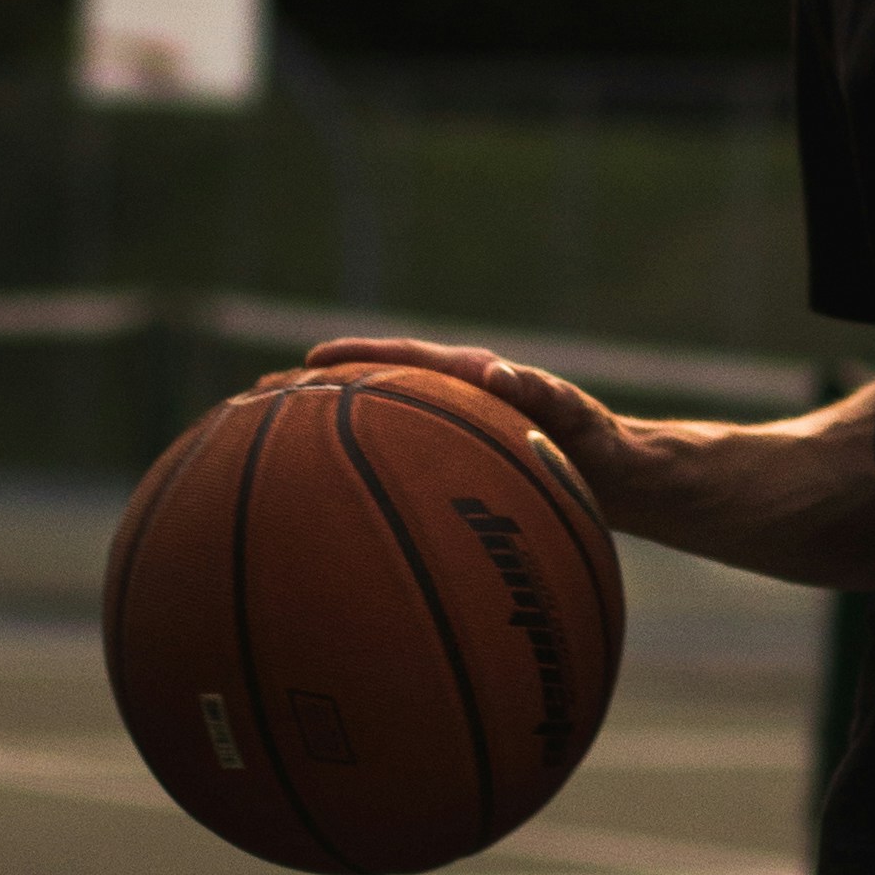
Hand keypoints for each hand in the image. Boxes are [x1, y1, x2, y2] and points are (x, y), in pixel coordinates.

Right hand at [291, 330, 643, 517]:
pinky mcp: (455, 471)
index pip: (401, 362)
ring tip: (266, 450)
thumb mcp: (573, 415)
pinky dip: (364, 482)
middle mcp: (451, 404)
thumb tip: (496, 371)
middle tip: (254, 399)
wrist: (621, 479)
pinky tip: (330, 514)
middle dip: (313, 394)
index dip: (354, 360)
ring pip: (375, 434)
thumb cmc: (599, 444)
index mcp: (469, 381)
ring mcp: (449, 441)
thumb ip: (540, 392)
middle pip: (369, 393)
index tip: (306, 362)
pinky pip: (400, 472)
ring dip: (325, 439)